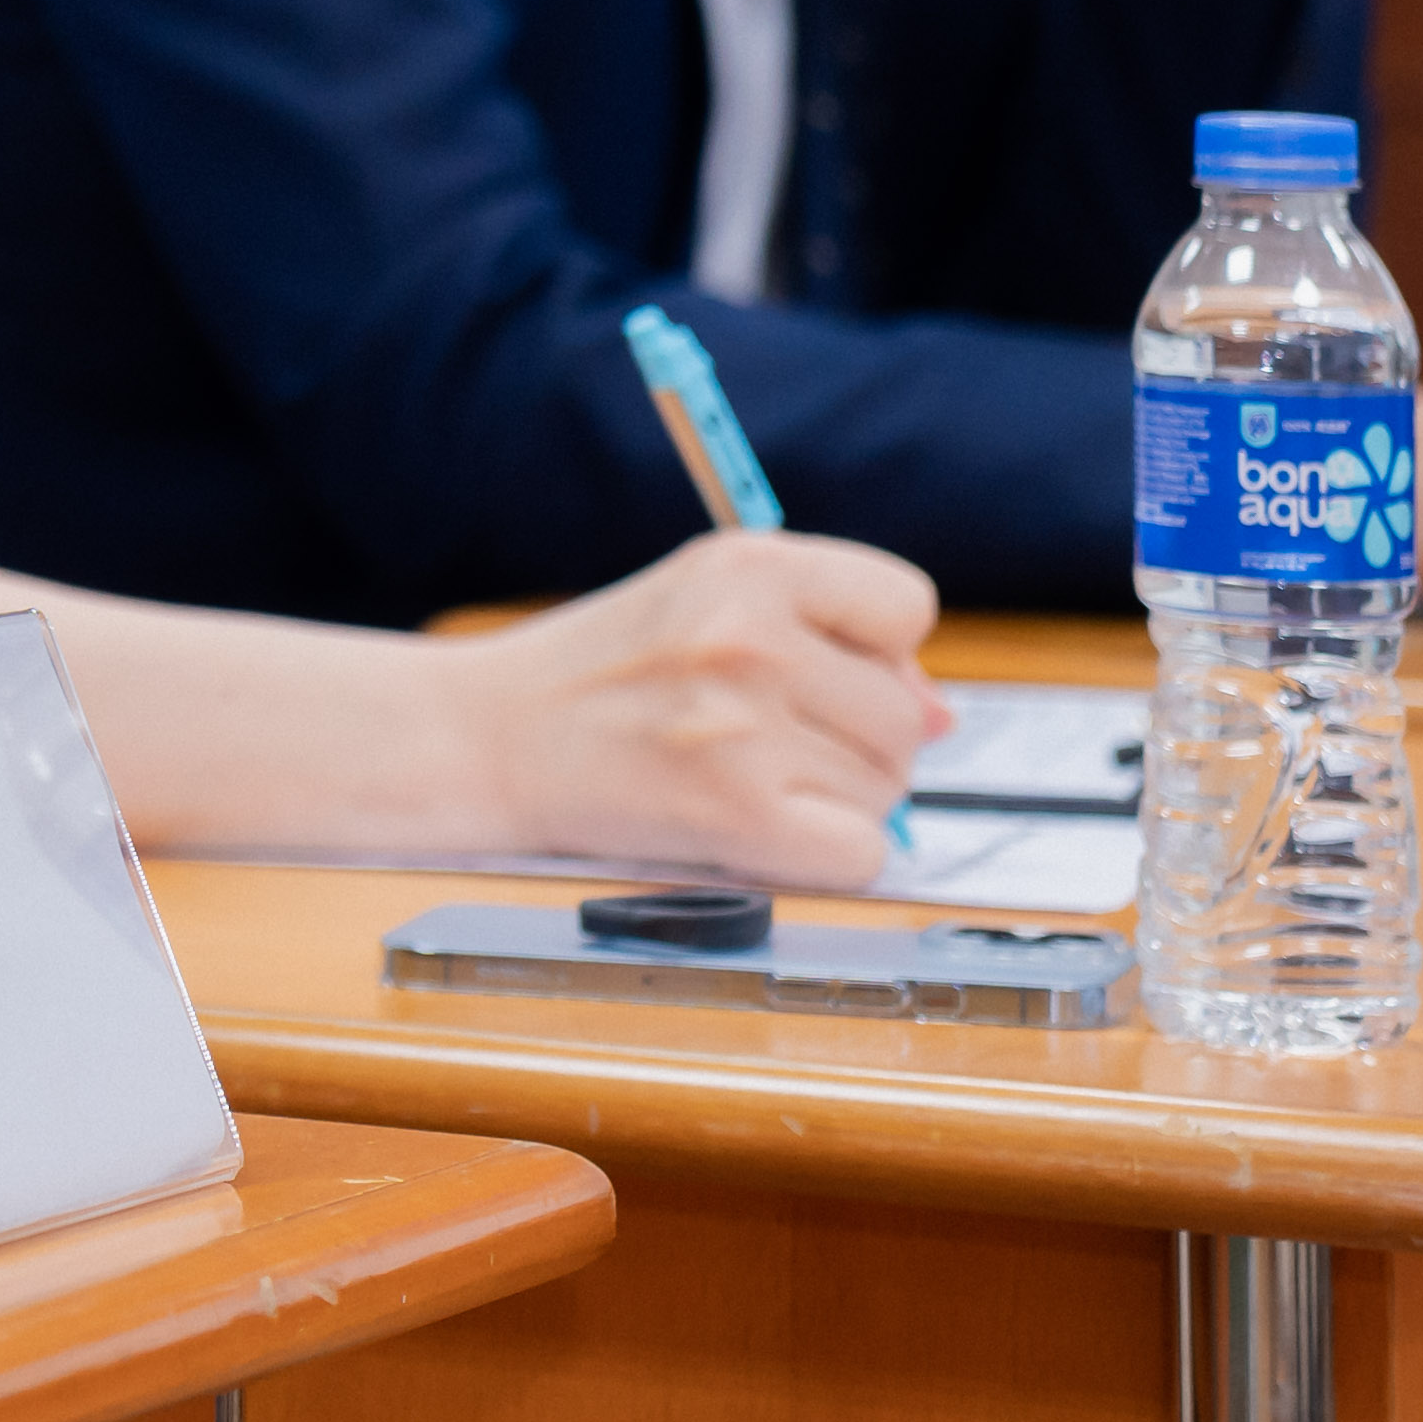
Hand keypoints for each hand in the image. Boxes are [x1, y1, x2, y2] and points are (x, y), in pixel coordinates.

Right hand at [458, 530, 948, 887]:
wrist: (481, 738)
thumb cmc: (599, 674)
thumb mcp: (703, 606)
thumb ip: (824, 640)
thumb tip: (941, 715)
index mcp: (748, 563)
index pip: (907, 605)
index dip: (875, 649)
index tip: (815, 671)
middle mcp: (753, 637)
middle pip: (902, 714)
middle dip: (854, 740)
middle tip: (761, 741)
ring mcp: (745, 727)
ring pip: (885, 789)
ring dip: (831, 800)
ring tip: (740, 779)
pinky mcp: (737, 815)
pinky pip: (860, 853)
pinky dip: (821, 858)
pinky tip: (753, 832)